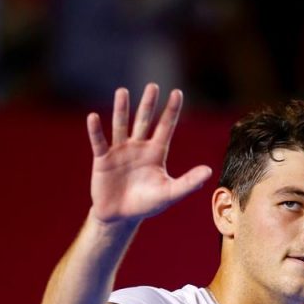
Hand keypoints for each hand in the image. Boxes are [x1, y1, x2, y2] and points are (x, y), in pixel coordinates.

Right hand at [87, 84, 212, 224]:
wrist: (120, 216)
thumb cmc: (146, 204)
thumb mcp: (170, 194)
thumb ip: (189, 183)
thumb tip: (209, 171)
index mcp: (155, 153)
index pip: (165, 127)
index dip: (171, 111)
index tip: (177, 92)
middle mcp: (138, 147)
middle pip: (144, 120)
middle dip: (148, 104)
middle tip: (153, 86)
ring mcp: (120, 151)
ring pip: (121, 125)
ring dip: (121, 109)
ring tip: (122, 92)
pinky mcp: (102, 159)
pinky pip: (100, 142)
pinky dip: (96, 130)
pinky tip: (94, 117)